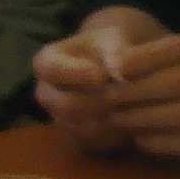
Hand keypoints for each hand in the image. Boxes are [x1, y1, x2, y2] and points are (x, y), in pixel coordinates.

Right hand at [34, 7, 168, 152]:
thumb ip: (112, 48)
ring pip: (79, 126)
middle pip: (63, 104)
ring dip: (108, 119)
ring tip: (133, 107)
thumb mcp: (113, 36)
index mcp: (46, 62)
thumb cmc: (112, 45)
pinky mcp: (77, 137)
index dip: (74, 74)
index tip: (101, 75)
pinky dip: (114, 134)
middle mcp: (46, 93)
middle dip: (96, 102)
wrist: (119, 65)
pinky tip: (134, 122)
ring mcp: (60, 118)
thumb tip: (114, 69)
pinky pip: (93, 142)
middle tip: (123, 96)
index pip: (49, 69)